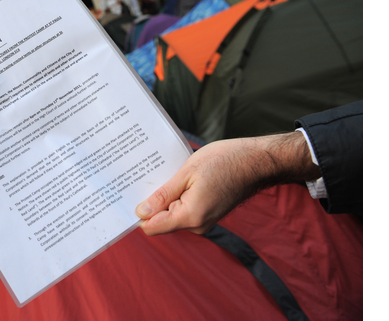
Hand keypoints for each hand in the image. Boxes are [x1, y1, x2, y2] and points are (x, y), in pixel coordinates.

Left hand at [135, 132, 319, 234]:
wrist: (257, 161)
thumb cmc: (225, 161)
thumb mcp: (187, 173)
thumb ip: (163, 195)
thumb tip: (141, 213)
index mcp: (190, 217)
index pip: (152, 228)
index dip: (139, 213)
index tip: (131, 194)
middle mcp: (198, 225)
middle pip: (161, 222)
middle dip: (153, 203)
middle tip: (150, 176)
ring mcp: (205, 221)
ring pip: (173, 215)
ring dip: (168, 197)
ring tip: (171, 174)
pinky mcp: (209, 214)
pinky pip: (185, 210)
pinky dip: (179, 197)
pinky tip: (181, 178)